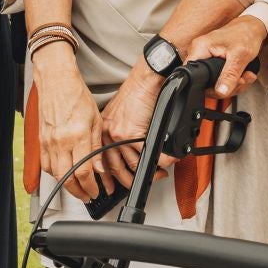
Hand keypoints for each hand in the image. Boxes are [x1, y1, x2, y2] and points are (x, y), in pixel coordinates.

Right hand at [33, 46, 109, 200]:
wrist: (56, 81)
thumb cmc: (77, 96)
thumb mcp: (96, 120)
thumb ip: (97, 146)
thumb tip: (100, 167)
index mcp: (77, 136)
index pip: (84, 172)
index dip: (90, 187)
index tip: (96, 191)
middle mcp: (60, 141)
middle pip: (68, 178)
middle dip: (79, 192)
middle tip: (88, 196)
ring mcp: (48, 142)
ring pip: (55, 174)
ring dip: (67, 186)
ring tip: (77, 188)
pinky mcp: (41, 140)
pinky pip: (46, 164)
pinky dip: (55, 174)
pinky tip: (63, 174)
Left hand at [101, 65, 174, 188]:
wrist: (146, 80)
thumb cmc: (137, 93)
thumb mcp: (121, 114)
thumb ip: (121, 133)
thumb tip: (129, 152)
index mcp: (104, 130)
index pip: (101, 161)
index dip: (106, 178)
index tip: (109, 188)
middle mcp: (108, 133)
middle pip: (116, 168)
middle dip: (129, 181)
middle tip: (142, 183)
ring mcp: (119, 135)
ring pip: (134, 164)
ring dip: (150, 172)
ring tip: (159, 172)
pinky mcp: (133, 133)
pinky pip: (148, 155)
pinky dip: (160, 161)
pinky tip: (166, 161)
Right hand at [185, 16, 265, 97]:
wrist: (252, 28)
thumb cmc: (245, 34)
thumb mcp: (240, 56)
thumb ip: (230, 76)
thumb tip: (221, 92)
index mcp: (200, 48)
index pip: (193, 75)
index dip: (208, 86)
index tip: (224, 86)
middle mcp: (199, 52)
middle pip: (204, 83)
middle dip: (226, 87)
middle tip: (240, 81)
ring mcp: (205, 57)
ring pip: (214, 84)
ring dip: (232, 85)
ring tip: (245, 76)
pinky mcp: (212, 61)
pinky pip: (218, 78)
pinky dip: (232, 80)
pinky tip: (242, 75)